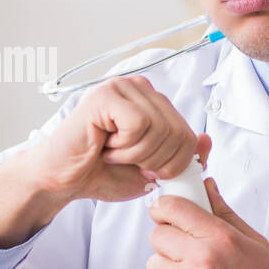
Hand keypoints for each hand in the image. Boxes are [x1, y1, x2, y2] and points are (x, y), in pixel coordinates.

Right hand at [30, 75, 210, 204]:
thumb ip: (182, 158)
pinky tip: (105, 146)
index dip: (172, 163)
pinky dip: (124, 146)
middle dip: (154, 160)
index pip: (188, 134)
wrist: (62, 180)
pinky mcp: (106, 95)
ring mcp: (122, 88)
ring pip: (159, 128)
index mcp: (153, 103)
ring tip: (112, 153)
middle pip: (177, 132)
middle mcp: (139, 89)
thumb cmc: (102, 173)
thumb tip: (206, 140)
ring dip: (136, 154)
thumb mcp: (152, 171)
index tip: (144, 168)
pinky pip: (138, 124)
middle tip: (126, 162)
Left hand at [145, 176, 268, 268]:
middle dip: (168, 242)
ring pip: (153, 263)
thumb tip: (207, 186)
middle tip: (184, 254)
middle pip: (158, 234)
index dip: (164, 208)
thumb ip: (225, 214)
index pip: (175, 208)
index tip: (164, 214)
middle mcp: (202, 258)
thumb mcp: (255, 245)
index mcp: (222, 238)